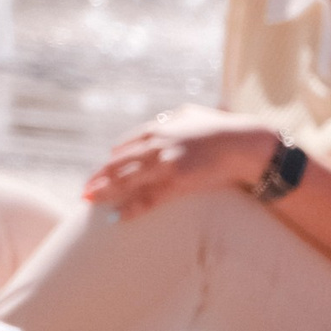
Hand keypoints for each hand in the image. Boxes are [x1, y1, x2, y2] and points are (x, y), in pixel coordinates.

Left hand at [84, 107, 279, 218]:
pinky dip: (132, 208)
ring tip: (90, 203)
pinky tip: (118, 216)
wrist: (245, 143)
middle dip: (99, 178)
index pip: (125, 146)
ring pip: (128, 180)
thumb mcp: (191, 114)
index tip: (102, 172)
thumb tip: (163, 120)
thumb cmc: (223, 128)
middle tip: (85, 190)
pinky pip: (150, 198)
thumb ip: (173, 119)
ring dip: (107, 192)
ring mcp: (167, 163)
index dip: (111, 161)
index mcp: (158, 129)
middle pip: (119, 164)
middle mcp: (157, 145)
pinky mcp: (179, 181)